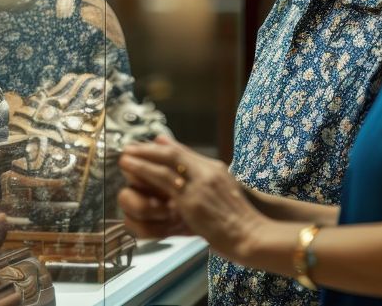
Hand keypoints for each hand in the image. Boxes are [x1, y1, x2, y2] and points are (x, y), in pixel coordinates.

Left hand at [118, 135, 267, 262]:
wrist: (256, 235)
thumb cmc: (243, 222)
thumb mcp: (226, 195)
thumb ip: (207, 183)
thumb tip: (194, 181)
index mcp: (216, 171)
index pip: (185, 153)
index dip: (164, 149)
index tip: (147, 146)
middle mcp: (208, 172)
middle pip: (174, 154)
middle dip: (150, 150)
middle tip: (130, 147)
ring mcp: (201, 185)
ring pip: (166, 163)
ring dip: (143, 158)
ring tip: (125, 156)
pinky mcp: (193, 200)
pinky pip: (164, 182)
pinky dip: (146, 173)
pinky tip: (133, 172)